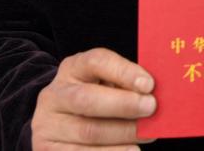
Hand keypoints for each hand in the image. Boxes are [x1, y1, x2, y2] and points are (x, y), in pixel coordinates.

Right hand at [31, 48, 155, 149]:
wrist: (61, 123)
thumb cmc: (97, 98)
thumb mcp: (107, 84)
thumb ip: (127, 86)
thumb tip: (156, 95)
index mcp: (73, 68)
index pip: (96, 62)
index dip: (123, 72)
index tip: (149, 84)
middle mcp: (55, 94)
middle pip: (88, 99)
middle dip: (124, 105)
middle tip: (151, 108)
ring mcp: (47, 124)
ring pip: (87, 132)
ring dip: (122, 134)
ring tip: (147, 134)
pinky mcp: (47, 149)